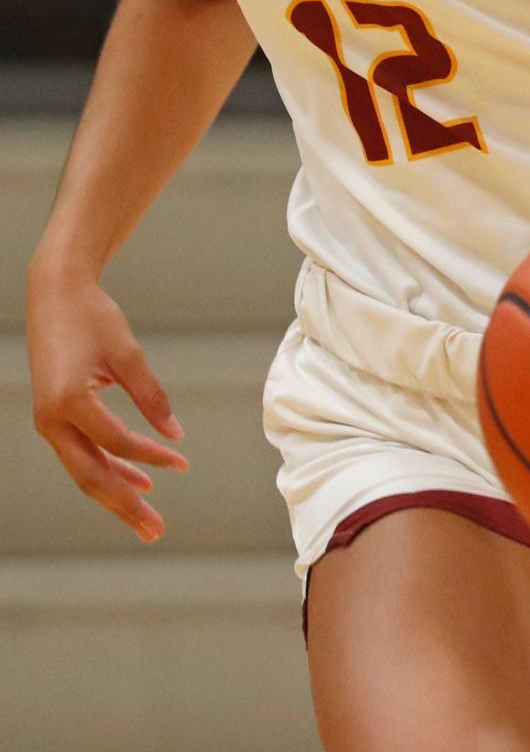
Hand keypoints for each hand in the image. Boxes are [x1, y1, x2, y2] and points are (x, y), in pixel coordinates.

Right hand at [26, 267, 188, 542]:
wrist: (54, 295)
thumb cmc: (93, 318)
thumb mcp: (127, 353)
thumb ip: (151, 396)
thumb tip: (176, 434)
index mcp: (69, 401)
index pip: (115, 442)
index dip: (151, 455)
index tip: (182, 462)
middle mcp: (52, 419)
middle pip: (91, 476)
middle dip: (125, 505)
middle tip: (155, 532)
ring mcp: (49, 422)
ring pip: (84, 471)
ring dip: (117, 494)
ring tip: (148, 520)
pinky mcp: (54, 417)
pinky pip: (82, 454)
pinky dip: (109, 468)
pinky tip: (137, 481)